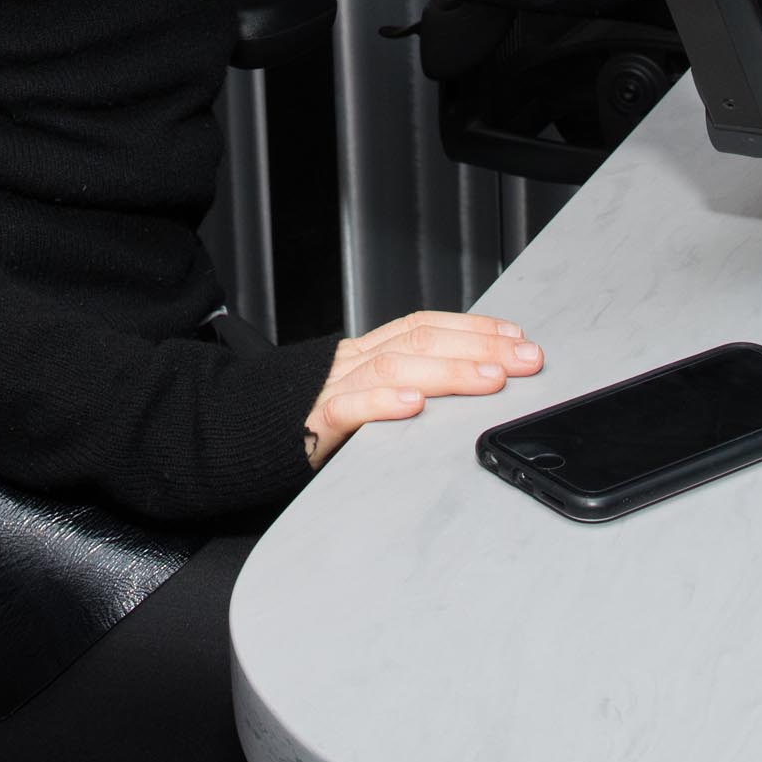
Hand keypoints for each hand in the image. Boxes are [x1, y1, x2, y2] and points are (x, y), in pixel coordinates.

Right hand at [301, 310, 543, 469]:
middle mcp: (350, 364)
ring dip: (447, 371)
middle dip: (479, 346)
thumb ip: (398, 389)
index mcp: (363, 354)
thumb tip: (464, 385)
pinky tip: (413, 406)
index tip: (516, 336)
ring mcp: (330, 390)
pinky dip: (382, 403)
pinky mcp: (309, 424)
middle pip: (420, 340)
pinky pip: (346, 409)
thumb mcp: (357, 398)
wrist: (236, 435)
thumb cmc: (300, 423)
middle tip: (524, 358)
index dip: (472, 326)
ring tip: (488, 378)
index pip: (424, 325)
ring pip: (393, 367)